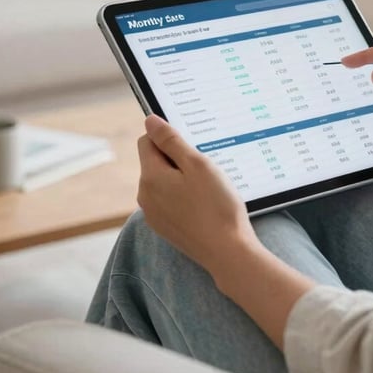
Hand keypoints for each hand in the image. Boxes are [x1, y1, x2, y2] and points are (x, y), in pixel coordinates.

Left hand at [137, 114, 258, 286]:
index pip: (147, 141)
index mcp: (150, 177)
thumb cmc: (216, 205)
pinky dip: (184, 196)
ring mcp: (154, 215)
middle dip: (176, 158)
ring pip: (163, 182)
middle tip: (205, 166)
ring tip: (208, 187)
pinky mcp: (166, 228)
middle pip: (155, 162)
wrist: (227, 252)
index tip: (192, 145)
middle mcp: (145, 197)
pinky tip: (205, 204)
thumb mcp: (197, 164)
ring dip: (182, 178)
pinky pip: (170, 201)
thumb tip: (150, 121)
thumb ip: (171, 141)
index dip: (168, 137)